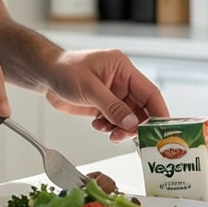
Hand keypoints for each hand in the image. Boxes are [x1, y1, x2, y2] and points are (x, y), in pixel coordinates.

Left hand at [42, 50, 168, 142]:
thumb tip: (131, 122)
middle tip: (129, 137)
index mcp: (123, 69)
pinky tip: (98, 126)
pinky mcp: (103, 106)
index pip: (150, 92)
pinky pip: (115, 121)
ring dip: (122, 129)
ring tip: (111, 133)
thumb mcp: (89, 88)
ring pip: (129, 118)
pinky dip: (110, 128)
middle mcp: (121, 82)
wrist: (44, 74)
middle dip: (137, 125)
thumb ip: (112, 106)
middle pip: (141, 108)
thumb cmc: (64, 69)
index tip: (163, 129)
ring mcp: (113, 95)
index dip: (159, 112)